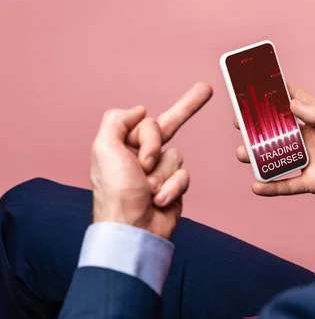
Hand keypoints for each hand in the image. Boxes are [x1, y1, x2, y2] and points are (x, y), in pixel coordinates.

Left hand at [91, 83, 212, 238]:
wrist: (133, 230)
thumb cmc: (116, 193)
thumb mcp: (104, 149)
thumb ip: (117, 121)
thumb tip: (139, 109)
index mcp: (123, 145)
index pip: (146, 122)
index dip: (148, 134)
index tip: (145, 141)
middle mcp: (141, 155)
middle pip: (168, 127)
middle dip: (187, 107)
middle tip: (206, 88)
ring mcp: (159, 171)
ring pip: (176, 155)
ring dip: (163, 173)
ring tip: (147, 190)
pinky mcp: (174, 187)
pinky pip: (184, 175)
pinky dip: (172, 187)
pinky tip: (159, 200)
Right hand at [235, 84, 314, 204]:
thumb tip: (291, 104)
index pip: (293, 103)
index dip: (275, 95)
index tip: (254, 87)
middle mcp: (309, 138)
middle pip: (277, 130)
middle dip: (257, 126)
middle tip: (239, 121)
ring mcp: (309, 160)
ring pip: (276, 157)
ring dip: (258, 156)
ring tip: (242, 153)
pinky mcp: (311, 181)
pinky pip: (287, 184)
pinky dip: (271, 187)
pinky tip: (256, 186)